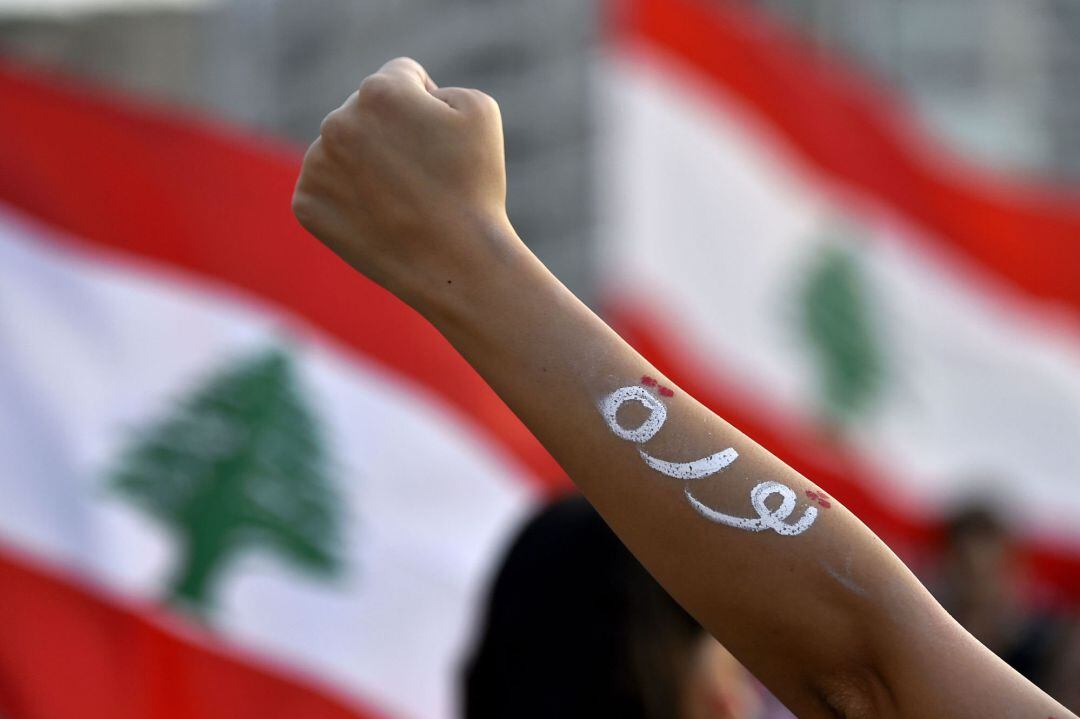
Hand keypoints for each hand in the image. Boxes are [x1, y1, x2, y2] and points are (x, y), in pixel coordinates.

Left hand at [292, 57, 518, 308]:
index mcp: (378, 91)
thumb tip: (410, 97)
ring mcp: (316, 165)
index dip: (428, 108)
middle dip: (391, 136)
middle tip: (423, 178)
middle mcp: (337, 122)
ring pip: (343, 151)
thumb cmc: (475, 186)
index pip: (401, 78)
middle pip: (366, 114)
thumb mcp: (480, 110)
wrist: (456, 262)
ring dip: (367, 166)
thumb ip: (439, 85)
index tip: (441, 144)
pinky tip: (379, 218)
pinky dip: (349, 200)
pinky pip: (327, 188)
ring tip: (402, 201)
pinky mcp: (306, 204)